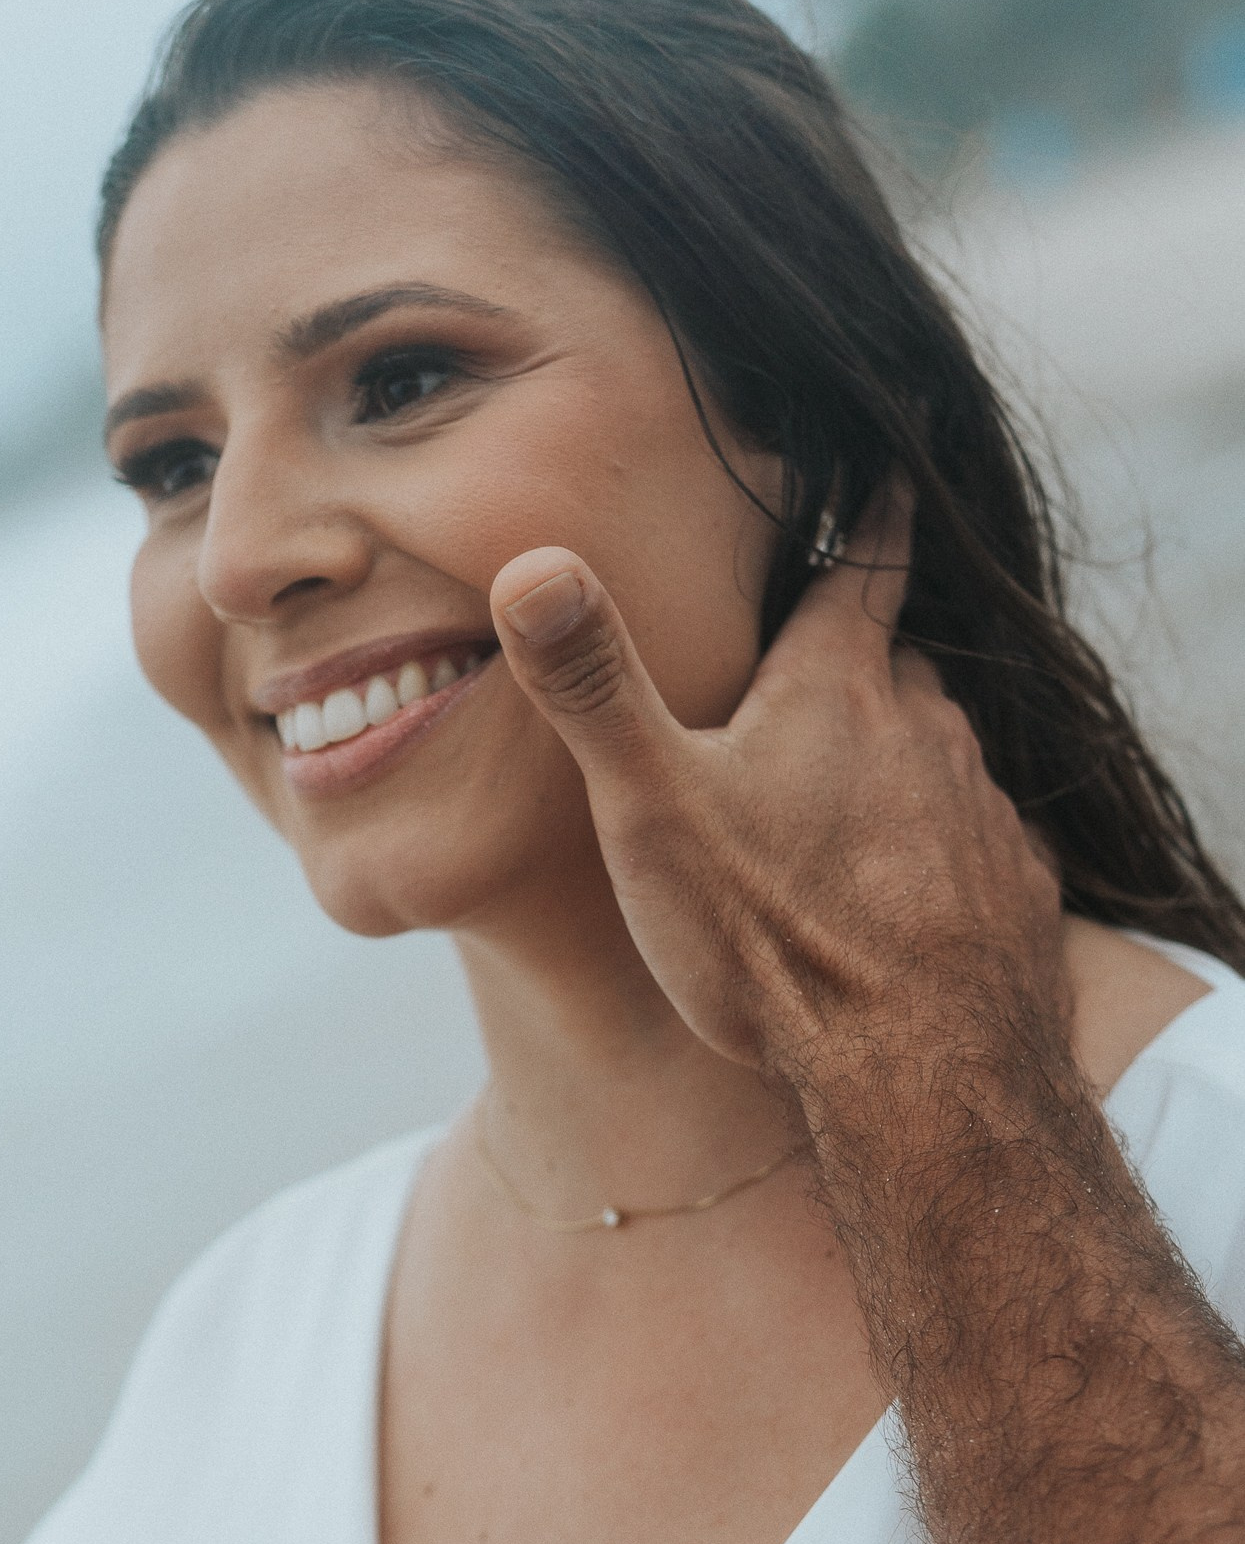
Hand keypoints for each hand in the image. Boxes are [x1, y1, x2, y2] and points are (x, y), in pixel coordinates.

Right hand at [488, 496, 1064, 1087]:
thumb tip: (528, 565)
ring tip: (845, 804)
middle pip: (897, 666)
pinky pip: (978, 843)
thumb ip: (593, 688)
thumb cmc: (773, 938)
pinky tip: (906, 897)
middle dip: (863, 664)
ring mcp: (979, 811)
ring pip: (941, 754)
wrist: (919, 1073)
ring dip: (901, 761)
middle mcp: (924, 730)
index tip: (889, 470)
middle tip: (820, 676)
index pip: (865, 563)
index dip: (872, 512)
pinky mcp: (1014, 891)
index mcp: (835, 689)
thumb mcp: (650, 808)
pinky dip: (943, 849)